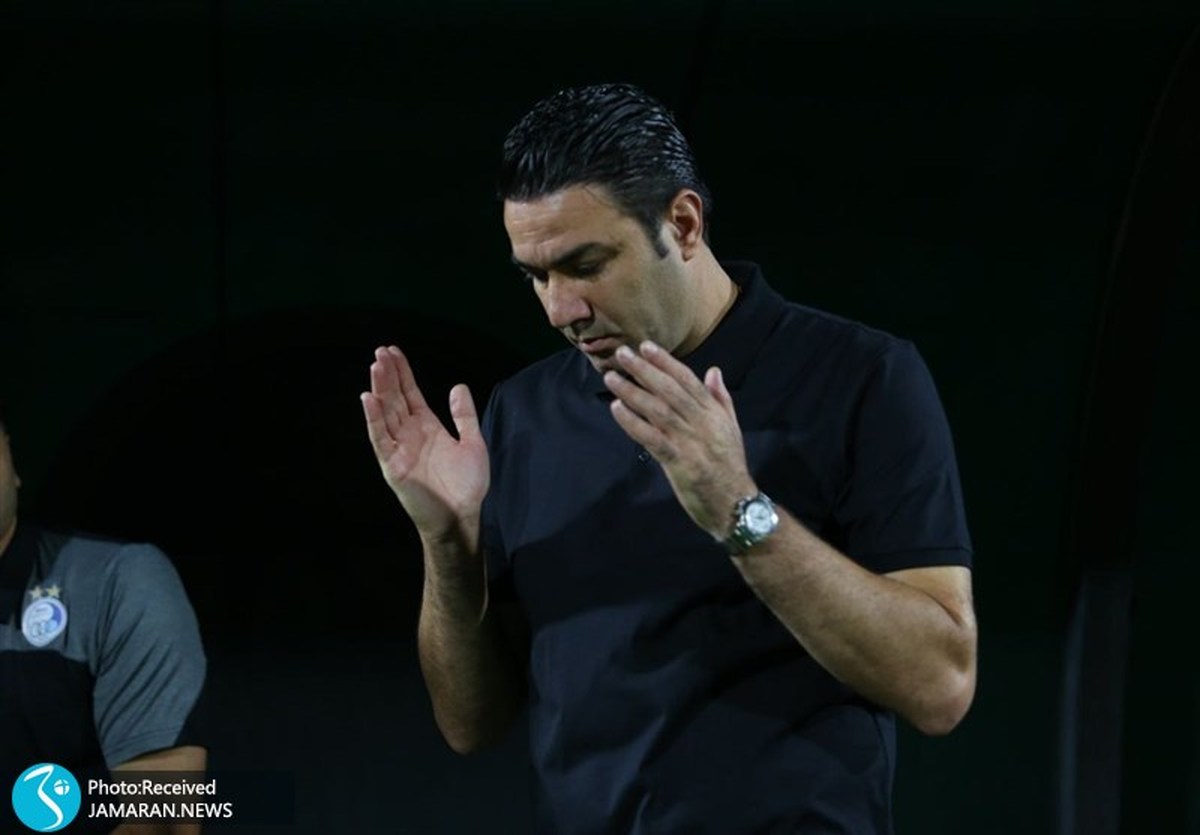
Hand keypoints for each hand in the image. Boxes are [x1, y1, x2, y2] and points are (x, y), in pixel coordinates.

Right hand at [361, 346, 488, 544]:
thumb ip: (464, 416)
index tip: (393, 351)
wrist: (461, 516)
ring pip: (385, 413)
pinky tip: (368, 399)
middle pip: (395, 398)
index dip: (402, 373)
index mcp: (427, 427)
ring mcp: (398, 448)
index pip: (409, 394)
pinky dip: (373, 419)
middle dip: (388, 375)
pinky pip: (380, 439)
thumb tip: (458, 386)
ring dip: (379, 390)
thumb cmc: (467, 485)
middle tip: (380, 352)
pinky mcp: (392, 465)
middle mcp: (409, 434)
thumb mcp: (473, 443)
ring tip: (375, 366)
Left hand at [604, 341, 756, 539]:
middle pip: (669, 389)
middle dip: (644, 369)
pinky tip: (616, 408)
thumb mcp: (731, 427)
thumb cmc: (730, 466)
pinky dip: (632, 422)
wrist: (735, 503)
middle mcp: (701, 422)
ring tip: (612, 377)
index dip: (666, 361)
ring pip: (657, 410)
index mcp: (713, 413)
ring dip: (632, 392)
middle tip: (622, 353)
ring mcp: (689, 441)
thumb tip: (713, 370)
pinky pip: (651, 438)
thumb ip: (721, 398)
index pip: (687, 379)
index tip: (646, 346)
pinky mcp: (678, 462)